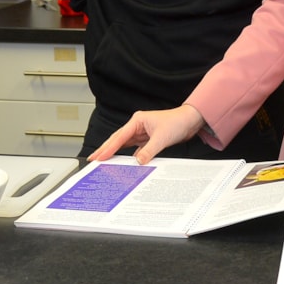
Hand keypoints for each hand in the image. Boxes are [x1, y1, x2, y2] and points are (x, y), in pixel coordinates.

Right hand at [88, 105, 205, 163]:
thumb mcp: (162, 138)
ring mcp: (141, 133)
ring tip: (103, 162)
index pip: (119, 137)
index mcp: (137, 121)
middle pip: (117, 140)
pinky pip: (134, 149)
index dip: (107, 148)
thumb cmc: (177, 122)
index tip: (98, 156)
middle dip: (105, 150)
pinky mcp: (147, 139)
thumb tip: (138, 162)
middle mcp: (137, 126)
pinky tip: (123, 163)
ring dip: (114, 153)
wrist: (190, 120)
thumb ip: (149, 151)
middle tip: (93, 159)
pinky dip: (128, 156)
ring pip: (124, 145)